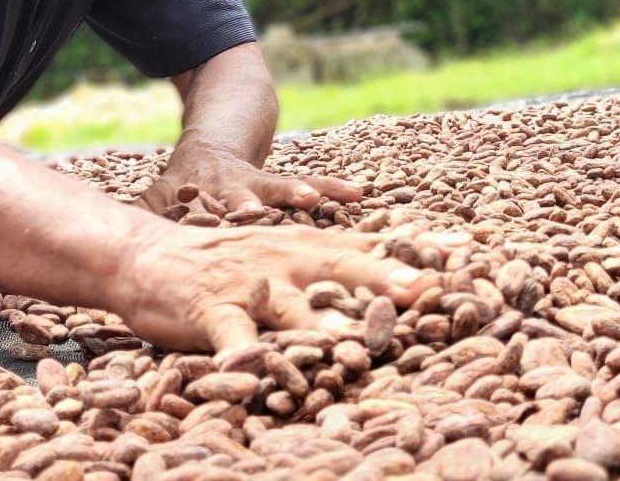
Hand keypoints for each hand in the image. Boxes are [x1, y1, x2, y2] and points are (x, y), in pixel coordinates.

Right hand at [114, 222, 465, 351]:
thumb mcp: (291, 255)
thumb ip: (344, 266)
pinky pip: (233, 340)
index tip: (469, 251)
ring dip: (321, 322)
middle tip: (423, 289)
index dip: (420, 248)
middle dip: (384, 277)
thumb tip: (412, 280)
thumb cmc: (232, 262)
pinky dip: (244, 359)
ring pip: (292, 305)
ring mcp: (250, 285)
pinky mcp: (212, 312)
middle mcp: (287, 259)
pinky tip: (255, 376)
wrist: (150, 255)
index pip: (375, 243)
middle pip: (342, 267)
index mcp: (311, 246)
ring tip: (350, 340)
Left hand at [138, 139, 362, 214]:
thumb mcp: (159, 199)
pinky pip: (313, 182)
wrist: (217, 140)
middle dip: (247, 207)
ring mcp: (258, 182)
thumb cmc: (186, 185)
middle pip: (238, 201)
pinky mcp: (283, 180)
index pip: (196, 217)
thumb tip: (90, 245)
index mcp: (197, 200)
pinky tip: (358, 193)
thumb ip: (138, 221)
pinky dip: (334, 187)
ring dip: (294, 192)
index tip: (199, 235)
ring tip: (314, 196)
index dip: (198, 228)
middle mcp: (229, 190)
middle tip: (256, 211)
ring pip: (278, 188)